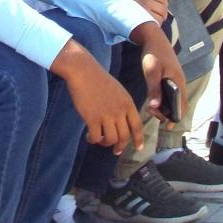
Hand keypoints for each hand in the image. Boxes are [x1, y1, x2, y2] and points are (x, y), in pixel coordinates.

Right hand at [50, 39, 143, 153]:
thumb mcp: (118, 91)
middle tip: (116, 151)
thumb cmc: (99, 79)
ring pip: (111, 139)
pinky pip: (96, 137)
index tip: (138, 148)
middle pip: (124, 136)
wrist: (84, 71)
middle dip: (120, 146)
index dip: (139, 139)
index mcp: (127, 103)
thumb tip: (122, 122)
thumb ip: (122, 105)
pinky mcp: (92, 118)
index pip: (137, 126)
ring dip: (105, 143)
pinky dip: (93, 140)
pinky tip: (89, 137)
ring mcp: (106, 115)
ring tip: (100, 140)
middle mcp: (119, 111)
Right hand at [114, 0, 167, 23]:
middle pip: (163, 9)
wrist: (106, 2)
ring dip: (158, 21)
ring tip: (152, 23)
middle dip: (162, 14)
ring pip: (160, 17)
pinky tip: (148, 26)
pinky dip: (154, 26)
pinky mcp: (140, 19)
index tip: (160, 10)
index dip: (164, 5)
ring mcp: (144, 10)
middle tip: (158, 18)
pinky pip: (153, 24)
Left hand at [130, 21, 187, 124]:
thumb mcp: (151, 71)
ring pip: (175, 98)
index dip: (176, 117)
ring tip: (152, 109)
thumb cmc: (153, 53)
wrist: (154, 37)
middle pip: (179, 104)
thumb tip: (155, 107)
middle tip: (154, 115)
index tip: (167, 126)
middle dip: (168, 113)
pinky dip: (164, 99)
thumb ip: (154, 89)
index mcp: (178, 81)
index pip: (182, 105)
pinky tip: (155, 101)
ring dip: (165, 106)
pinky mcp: (171, 76)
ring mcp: (176, 79)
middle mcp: (180, 82)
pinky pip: (171, 93)